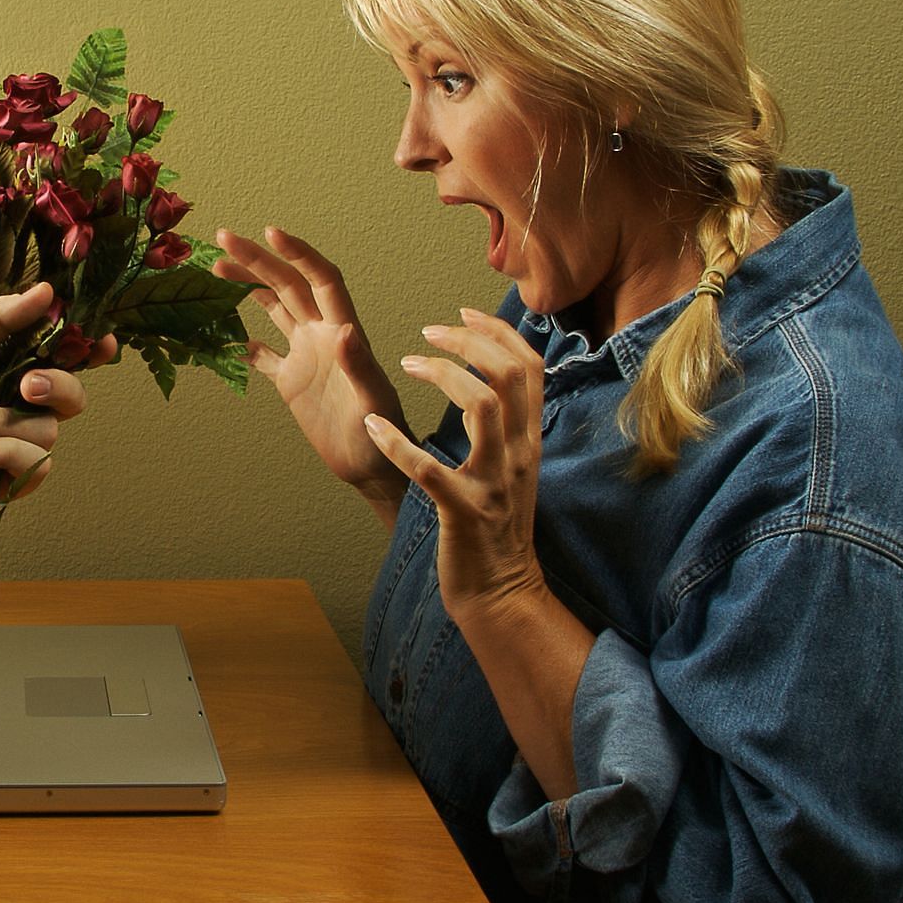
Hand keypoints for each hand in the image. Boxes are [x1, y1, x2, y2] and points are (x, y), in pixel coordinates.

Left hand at [0, 282, 116, 513]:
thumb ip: (3, 313)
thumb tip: (48, 291)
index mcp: (17, 366)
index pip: (69, 358)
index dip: (91, 351)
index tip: (101, 343)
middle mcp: (24, 405)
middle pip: (74, 396)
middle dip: (57, 387)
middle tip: (25, 385)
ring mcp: (19, 443)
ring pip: (48, 433)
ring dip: (3, 423)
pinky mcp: (9, 479)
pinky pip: (34, 467)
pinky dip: (4, 454)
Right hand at [212, 226, 410, 514]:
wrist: (371, 467)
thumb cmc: (380, 435)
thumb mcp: (372, 401)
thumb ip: (359, 366)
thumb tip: (344, 331)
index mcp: (342, 332)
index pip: (321, 280)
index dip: (298, 254)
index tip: (269, 233)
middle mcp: (322, 335)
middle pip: (289, 284)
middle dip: (258, 259)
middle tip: (224, 238)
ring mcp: (305, 355)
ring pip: (274, 307)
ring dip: (249, 285)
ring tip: (217, 269)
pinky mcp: (291, 380)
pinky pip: (264, 353)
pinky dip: (244, 341)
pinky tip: (223, 332)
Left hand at [365, 308, 545, 614]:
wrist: (502, 591)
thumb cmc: (496, 526)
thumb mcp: (512, 468)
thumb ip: (503, 426)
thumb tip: (486, 382)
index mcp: (529, 439)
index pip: (529, 367)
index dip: (498, 332)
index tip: (462, 312)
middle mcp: (518, 453)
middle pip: (509, 374)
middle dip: (468, 342)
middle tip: (428, 332)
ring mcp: (493, 483)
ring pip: (482, 406)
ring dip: (441, 375)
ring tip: (407, 364)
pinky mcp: (463, 511)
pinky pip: (428, 469)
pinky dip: (396, 444)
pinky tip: (373, 427)